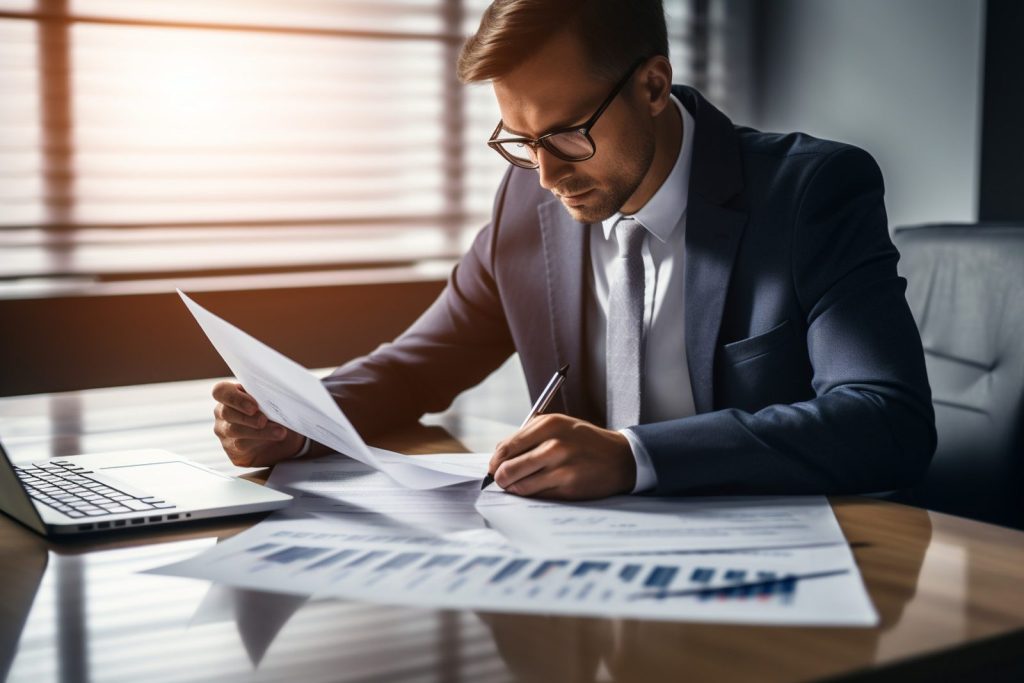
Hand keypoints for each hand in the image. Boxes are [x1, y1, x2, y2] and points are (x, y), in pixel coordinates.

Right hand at [212, 381, 304, 466]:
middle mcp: (224, 412)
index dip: (235, 397)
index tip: (254, 406)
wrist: (283, 440)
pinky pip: (241, 444)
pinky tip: (273, 439)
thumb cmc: (278, 415)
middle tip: (265, 420)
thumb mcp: (275, 403)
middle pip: (226, 412)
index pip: (220, 391)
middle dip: (248, 417)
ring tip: (280, 431)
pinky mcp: (232, 448)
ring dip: (259, 431)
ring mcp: (225, 431)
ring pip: (234, 430)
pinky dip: (259, 441)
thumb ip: (271, 397)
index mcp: (232, 394)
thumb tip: (279, 398)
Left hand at [488, 414, 635, 499]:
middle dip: (500, 478)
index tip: (494, 467)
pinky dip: (532, 495)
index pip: (506, 447)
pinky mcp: (568, 488)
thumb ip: (528, 436)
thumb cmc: (584, 441)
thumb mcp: (558, 426)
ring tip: (518, 485)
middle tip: (502, 480)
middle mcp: (555, 445)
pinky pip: (537, 496)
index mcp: (549, 425)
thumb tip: (498, 455)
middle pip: (508, 468)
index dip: (495, 461)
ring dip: (514, 488)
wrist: (620, 458)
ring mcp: (562, 468)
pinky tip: (537, 488)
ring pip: (520, 486)